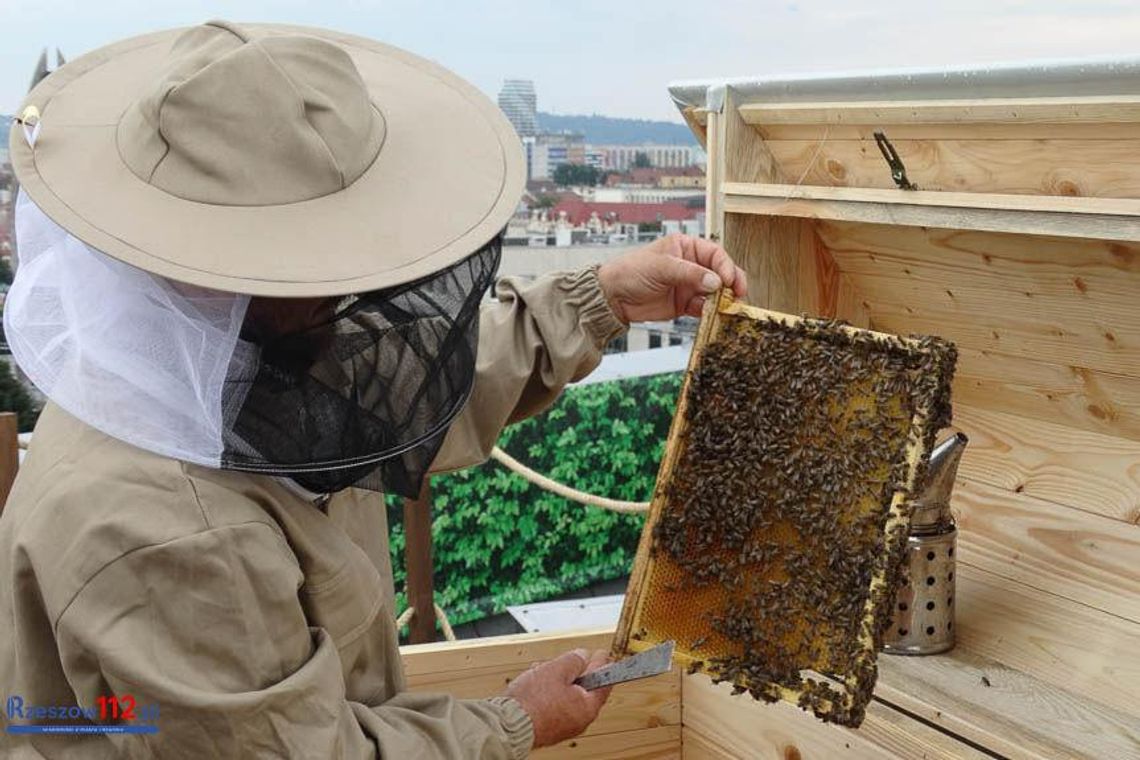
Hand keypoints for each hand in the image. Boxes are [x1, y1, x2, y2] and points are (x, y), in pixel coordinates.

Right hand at [504, 648, 612, 748]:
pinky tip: (537, 683)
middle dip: (574, 672)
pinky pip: (554, 705)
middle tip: (571, 659)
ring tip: (544, 669)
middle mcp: (578, 720)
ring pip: (566, 696)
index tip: (602, 655)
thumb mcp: (557, 669)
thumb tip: (583, 656)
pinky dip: (548, 693)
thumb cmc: (533, 701)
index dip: (602, 665)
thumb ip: (574, 660)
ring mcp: (563, 726)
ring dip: (557, 681)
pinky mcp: (547, 728)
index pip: (603, 683)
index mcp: (587, 707)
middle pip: (583, 689)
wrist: (510, 724)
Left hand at [597, 233, 746, 322]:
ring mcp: (689, 285)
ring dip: (723, 299)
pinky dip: (711, 312)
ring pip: (715, 292)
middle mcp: (690, 265)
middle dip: (731, 283)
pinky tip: (713, 315)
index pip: (714, 254)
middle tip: (738, 294)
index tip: (729, 279)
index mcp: (685, 247)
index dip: (725, 266)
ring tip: (727, 307)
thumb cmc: (630, 271)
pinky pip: (704, 308)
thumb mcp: (661, 267)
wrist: (613, 297)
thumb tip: (715, 282)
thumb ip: (689, 273)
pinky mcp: (685, 304)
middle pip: (720, 273)